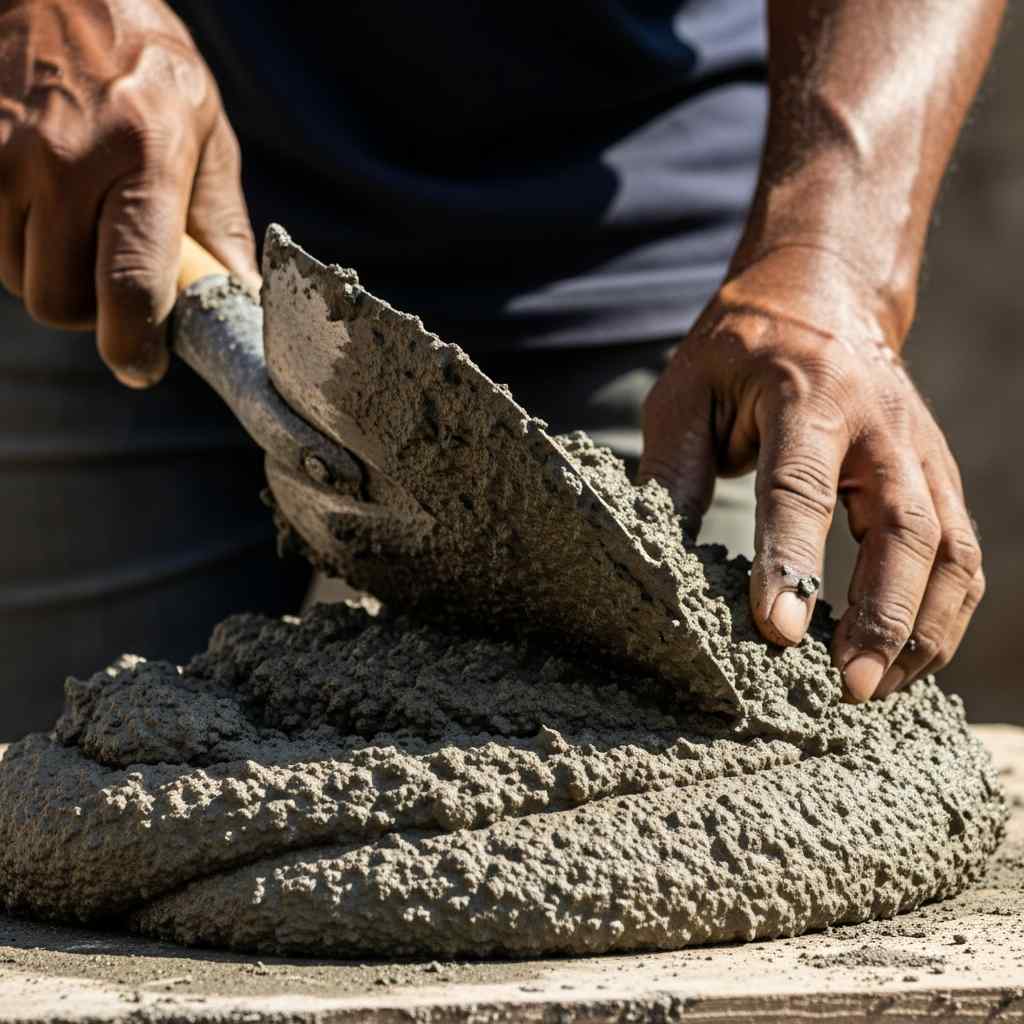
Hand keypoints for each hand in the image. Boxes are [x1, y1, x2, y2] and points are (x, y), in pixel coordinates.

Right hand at [0, 0, 256, 385]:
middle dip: (90, 311)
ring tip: (78, 225)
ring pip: (17, 280)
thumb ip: (221, 228)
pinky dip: (17, 246)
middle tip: (113, 281)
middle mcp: (64, 158)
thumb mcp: (207, 137)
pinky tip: (44, 206)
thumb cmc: (147, 66)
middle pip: (59, 302)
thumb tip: (241, 304)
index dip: (134, 345)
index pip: (131, 284)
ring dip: (51, 276)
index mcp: (143, 155)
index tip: (142, 366)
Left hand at [639, 246, 983, 701]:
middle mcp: (879, 426)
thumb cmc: (739, 351)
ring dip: (922, 628)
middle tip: (847, 687)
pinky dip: (944, 614)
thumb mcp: (686, 392)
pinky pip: (963, 553)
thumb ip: (674, 470)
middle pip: (902, 528)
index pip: (801, 488)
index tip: (777, 631)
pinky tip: (909, 659)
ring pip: (950, 549)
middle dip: (881, 614)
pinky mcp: (938, 476)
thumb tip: (662, 559)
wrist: (822, 298)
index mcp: (807, 396)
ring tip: (877, 691)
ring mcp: (920, 452)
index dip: (791, 561)